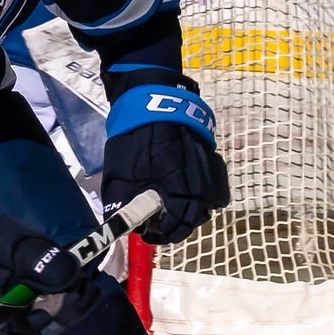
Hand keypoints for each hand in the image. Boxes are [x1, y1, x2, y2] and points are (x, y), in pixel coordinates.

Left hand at [100, 73, 229, 244]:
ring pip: (205, 204)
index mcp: (179, 189)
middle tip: (156, 223)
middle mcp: (200, 184)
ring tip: (167, 208)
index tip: (149, 233)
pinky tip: (180, 192)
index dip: (163, 234)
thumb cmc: (136, 136)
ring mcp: (210, 171)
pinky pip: (210, 187)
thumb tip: (130, 223)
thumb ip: (126, 200)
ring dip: (188, 211)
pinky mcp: (212, 160)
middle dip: (176, 225)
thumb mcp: (121, 171)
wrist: (156, 101)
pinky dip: (198, 195)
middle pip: (195, 217)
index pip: (178, 225)